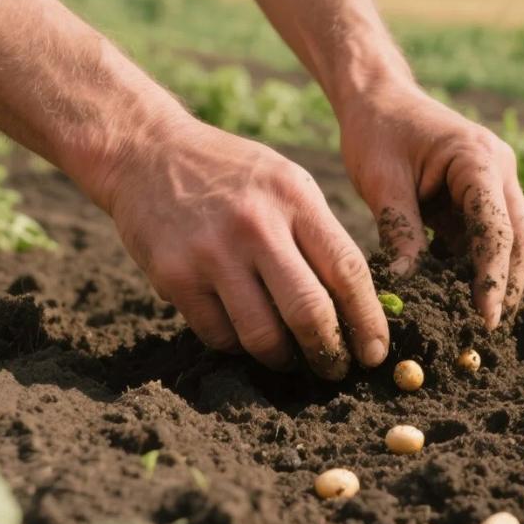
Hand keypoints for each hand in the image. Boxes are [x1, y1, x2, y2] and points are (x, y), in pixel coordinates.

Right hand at [99, 112, 388, 378]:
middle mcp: (255, 225)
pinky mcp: (174, 277)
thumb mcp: (286, 182)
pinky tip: (245, 335)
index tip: (375, 351)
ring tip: (291, 358)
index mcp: (294, 198)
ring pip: (262, 335)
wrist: (147, 153)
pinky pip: (219, 335)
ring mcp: (211, 253)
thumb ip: (319, 233)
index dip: (368, 319)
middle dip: (330, 352)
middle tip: (336, 369)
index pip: (347, 270)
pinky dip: (238, 345)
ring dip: (283, 358)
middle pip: (309, 312)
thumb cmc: (232, 175)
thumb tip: (359, 303)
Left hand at [339, 80, 523, 327]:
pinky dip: (475, 264)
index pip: (497, 229)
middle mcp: (499, 168)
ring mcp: (495, 179)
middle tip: (486, 330)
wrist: (377, 97)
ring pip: (511, 240)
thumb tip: (406, 285)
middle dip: (507, 285)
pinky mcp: (482, 192)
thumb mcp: (381, 182)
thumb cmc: (376, 131)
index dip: (493, 278)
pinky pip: (487, 235)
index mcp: (478, 158)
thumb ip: (399, 232)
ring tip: (471, 319)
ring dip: (495, 278)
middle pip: (520, 239)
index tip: (485, 318)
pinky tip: (454, 293)